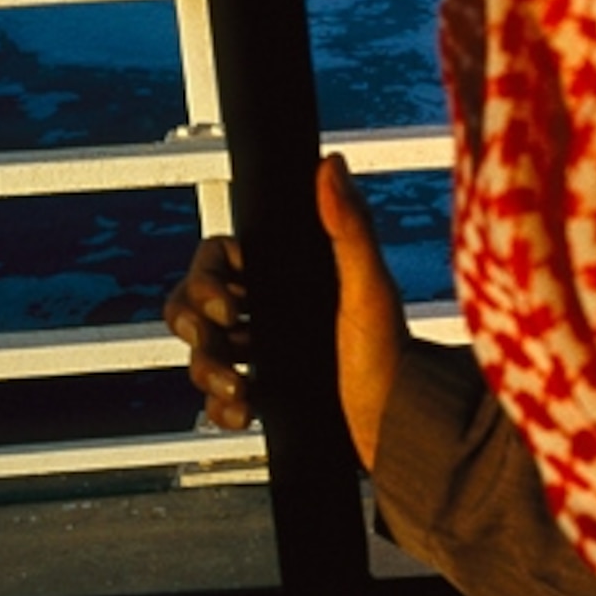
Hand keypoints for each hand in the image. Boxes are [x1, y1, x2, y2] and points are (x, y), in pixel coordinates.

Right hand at [160, 153, 410, 469]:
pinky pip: (217, 399)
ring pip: (201, 352)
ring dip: (207, 370)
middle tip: (221, 344)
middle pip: (194, 306)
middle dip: (194, 327)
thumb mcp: (369, 289)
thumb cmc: (396, 357)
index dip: (205, 280)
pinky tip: (246, 410)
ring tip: (239, 388)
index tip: (231, 306)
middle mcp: (273, 311)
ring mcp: (266, 355)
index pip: (217, 261)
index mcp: (289, 278)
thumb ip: (349, 227)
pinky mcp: (267, 397)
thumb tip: (330, 165)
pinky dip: (221, 408)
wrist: (400, 431)